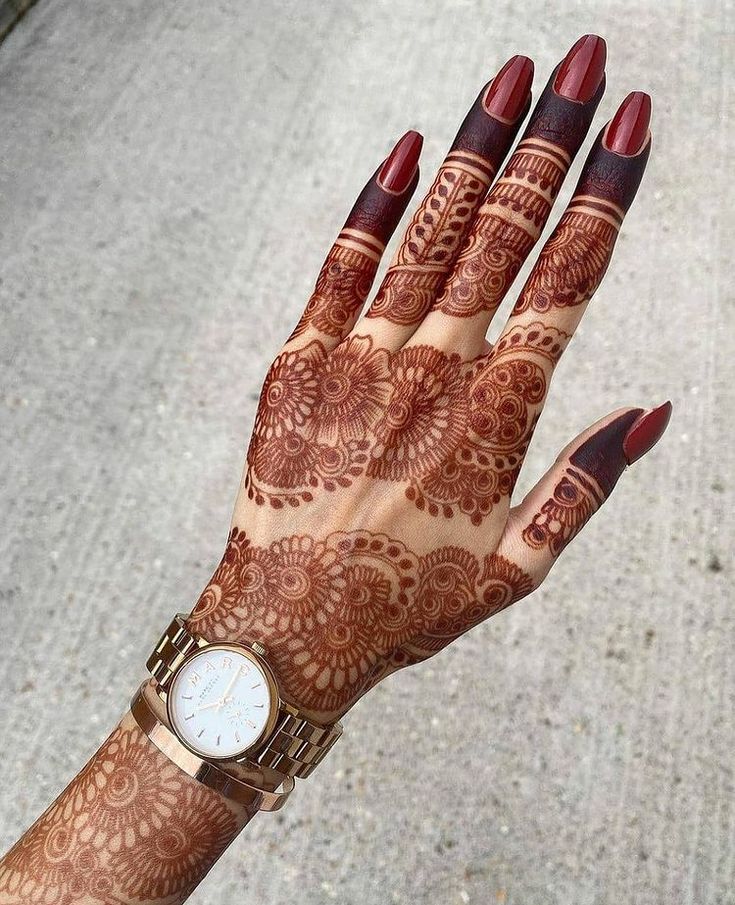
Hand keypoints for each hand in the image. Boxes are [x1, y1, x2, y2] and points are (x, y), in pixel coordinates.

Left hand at [186, 35, 670, 724]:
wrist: (291, 628)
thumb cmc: (408, 604)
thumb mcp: (518, 565)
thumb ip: (586, 485)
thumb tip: (651, 413)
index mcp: (498, 416)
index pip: (568, 281)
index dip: (605, 197)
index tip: (634, 128)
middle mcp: (434, 371)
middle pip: (506, 235)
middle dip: (554, 143)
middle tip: (589, 66)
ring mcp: (362, 360)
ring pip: (432, 234)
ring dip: (476, 150)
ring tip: (515, 79)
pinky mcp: (299, 363)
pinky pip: (342, 267)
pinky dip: (377, 206)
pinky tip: (408, 149)